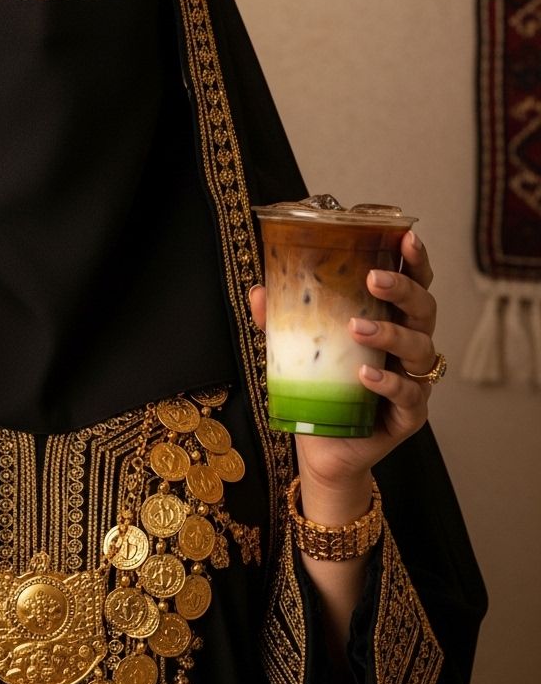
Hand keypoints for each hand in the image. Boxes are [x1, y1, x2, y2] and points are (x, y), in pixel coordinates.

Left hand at [250, 231, 437, 520]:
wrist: (323, 447)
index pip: (413, 283)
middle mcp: (409, 346)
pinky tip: (366, 373)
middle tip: (374, 279)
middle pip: (424, 309)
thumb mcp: (296, 349)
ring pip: (419, 348)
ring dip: (391, 333)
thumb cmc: (319, 389)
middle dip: (404, 289)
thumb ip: (280, 320)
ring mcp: (414, 381)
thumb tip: (259, 291)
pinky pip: (410, 395)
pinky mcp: (410, 415)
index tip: (407, 236)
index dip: (415, 259)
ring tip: (357, 327)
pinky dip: (388, 382)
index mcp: (390, 320)